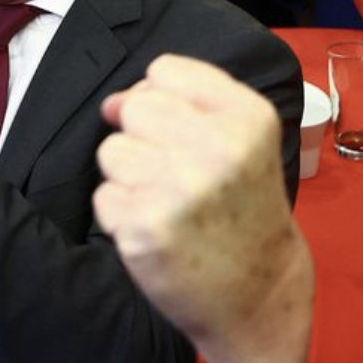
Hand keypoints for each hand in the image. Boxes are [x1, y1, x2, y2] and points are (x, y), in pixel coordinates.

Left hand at [94, 56, 306, 346]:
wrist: (258, 292)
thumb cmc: (243, 208)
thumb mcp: (244, 140)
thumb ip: (184, 104)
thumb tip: (111, 103)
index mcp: (247, 117)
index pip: (165, 70)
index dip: (161, 97)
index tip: (180, 130)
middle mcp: (218, 148)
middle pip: (135, 106)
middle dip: (143, 135)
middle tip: (174, 172)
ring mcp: (180, 189)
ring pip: (112, 150)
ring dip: (129, 176)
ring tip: (166, 202)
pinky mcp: (146, 228)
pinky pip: (104, 195)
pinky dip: (122, 213)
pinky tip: (156, 229)